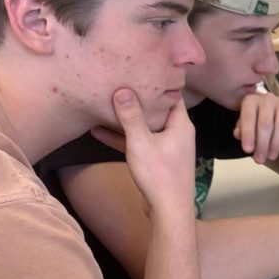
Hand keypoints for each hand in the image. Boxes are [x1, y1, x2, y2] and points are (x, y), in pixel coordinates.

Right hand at [91, 89, 194, 213]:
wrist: (169, 210)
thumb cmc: (160, 177)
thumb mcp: (141, 142)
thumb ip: (132, 117)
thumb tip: (123, 91)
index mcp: (181, 124)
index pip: (172, 94)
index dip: (158, 81)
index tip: (141, 69)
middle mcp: (177, 133)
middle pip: (156, 108)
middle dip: (137, 98)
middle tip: (118, 82)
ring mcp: (167, 146)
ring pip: (145, 126)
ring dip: (125, 118)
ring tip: (103, 104)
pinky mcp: (157, 159)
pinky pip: (139, 142)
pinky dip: (122, 137)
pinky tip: (98, 131)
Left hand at [234, 92, 278, 163]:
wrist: (275, 116)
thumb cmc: (256, 122)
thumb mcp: (245, 126)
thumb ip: (241, 130)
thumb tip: (238, 134)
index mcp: (251, 101)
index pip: (248, 118)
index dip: (248, 135)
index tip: (248, 151)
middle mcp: (267, 99)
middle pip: (265, 123)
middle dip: (262, 144)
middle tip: (260, 160)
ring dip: (276, 144)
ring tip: (271, 157)